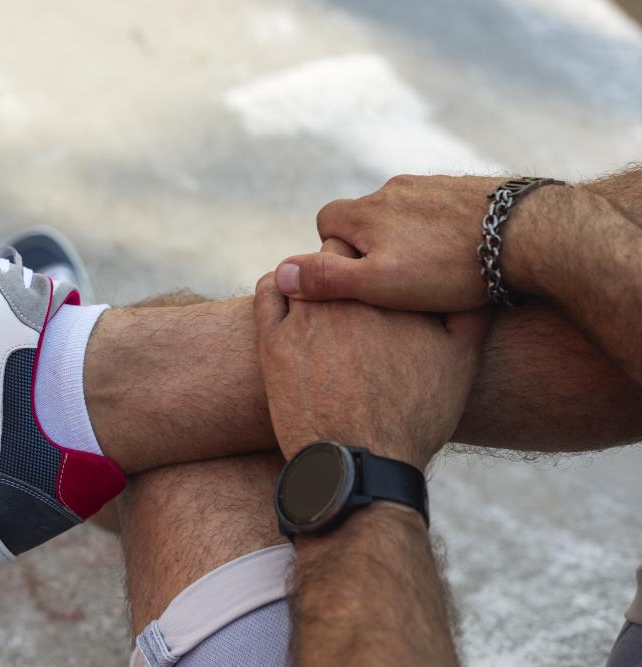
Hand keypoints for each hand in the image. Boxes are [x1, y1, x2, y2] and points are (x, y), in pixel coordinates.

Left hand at [255, 240, 491, 467]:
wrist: (361, 465)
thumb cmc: (414, 417)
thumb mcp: (459, 366)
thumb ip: (470, 316)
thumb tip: (478, 284)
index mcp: (393, 296)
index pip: (376, 246)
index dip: (374, 253)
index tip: (374, 265)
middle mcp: (348, 298)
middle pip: (335, 250)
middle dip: (341, 259)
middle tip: (346, 277)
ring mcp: (306, 317)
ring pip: (300, 268)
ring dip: (309, 273)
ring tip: (316, 289)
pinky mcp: (273, 341)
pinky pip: (267, 291)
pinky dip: (276, 285)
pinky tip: (286, 295)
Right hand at [274, 175, 502, 311]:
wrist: (528, 232)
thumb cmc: (449, 267)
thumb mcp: (379, 284)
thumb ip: (327, 279)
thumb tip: (279, 273)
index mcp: (367, 211)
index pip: (327, 221)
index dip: (331, 250)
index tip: (353, 278)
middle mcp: (395, 189)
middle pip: (366, 217)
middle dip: (370, 246)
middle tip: (394, 282)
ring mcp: (434, 185)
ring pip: (404, 214)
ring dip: (408, 238)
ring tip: (432, 273)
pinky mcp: (470, 189)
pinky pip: (440, 211)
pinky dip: (441, 231)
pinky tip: (462, 256)